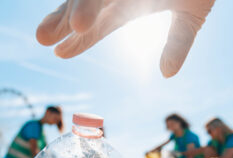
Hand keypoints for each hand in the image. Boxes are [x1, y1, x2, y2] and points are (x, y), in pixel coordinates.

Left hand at [36, 0, 215, 77]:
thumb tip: (168, 74)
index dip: (77, 43)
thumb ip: (179, 42)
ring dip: (81, 4)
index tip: (59, 54)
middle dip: (62, 21)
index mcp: (125, 6)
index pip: (95, 29)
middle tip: (42, 37)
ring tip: (76, 23)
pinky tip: (80, 16)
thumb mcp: (191, 13)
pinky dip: (93, 0)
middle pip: (81, 6)